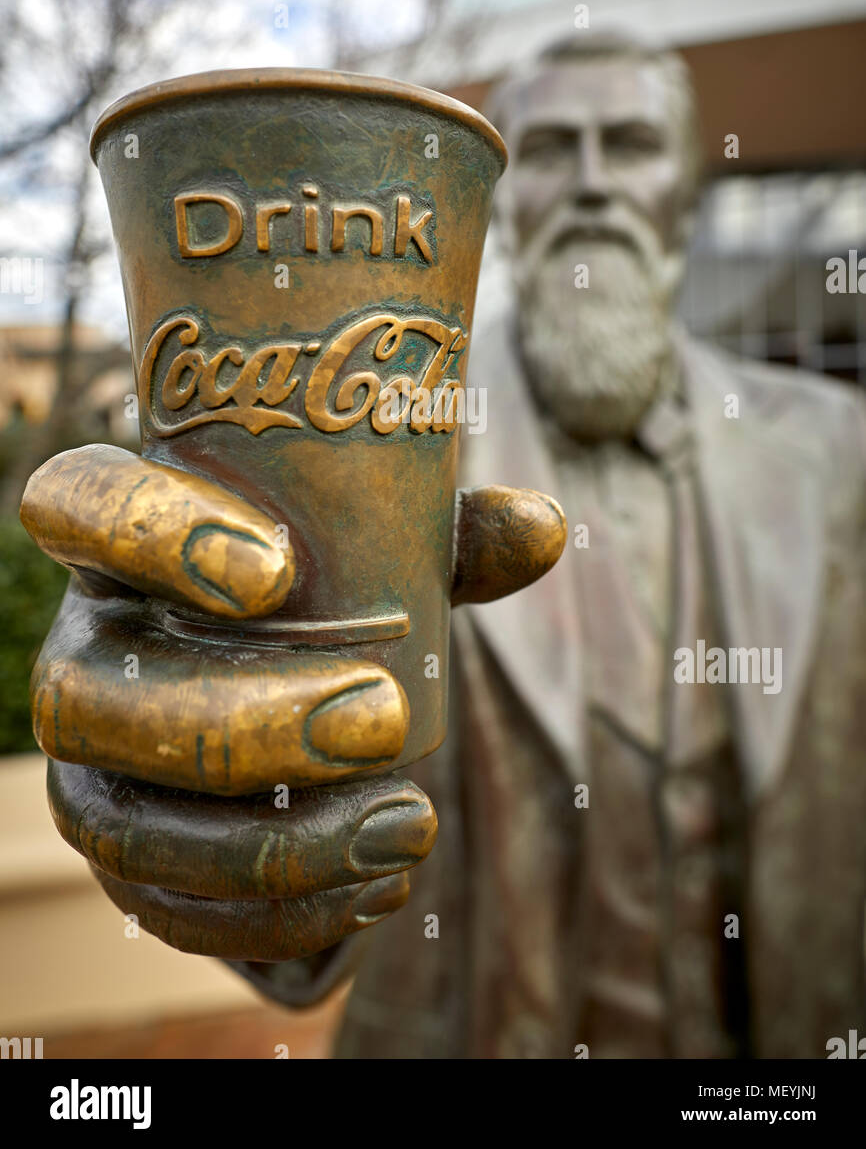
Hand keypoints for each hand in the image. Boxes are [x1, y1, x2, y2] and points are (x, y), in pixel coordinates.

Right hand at [21, 445, 565, 961]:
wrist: (282, 687)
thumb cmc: (323, 594)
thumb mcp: (377, 555)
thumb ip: (445, 540)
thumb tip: (544, 528)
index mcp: (124, 547)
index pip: (78, 507)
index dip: (149, 536)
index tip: (275, 569)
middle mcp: (85, 653)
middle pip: (88, 697)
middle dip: (238, 721)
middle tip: (379, 718)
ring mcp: (90, 766)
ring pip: (121, 825)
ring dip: (263, 846)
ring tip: (405, 829)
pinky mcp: (126, 852)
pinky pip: (162, 910)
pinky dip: (271, 916)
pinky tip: (373, 891)